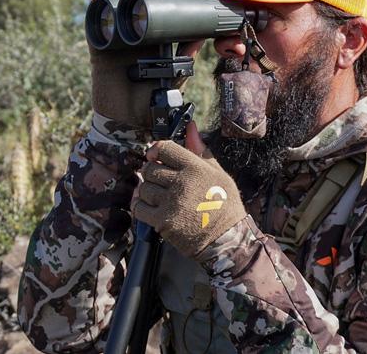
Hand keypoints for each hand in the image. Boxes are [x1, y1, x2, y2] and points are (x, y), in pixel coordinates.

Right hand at [90, 0, 203, 129]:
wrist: (128, 125)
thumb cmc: (152, 106)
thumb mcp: (172, 82)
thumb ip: (183, 62)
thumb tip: (198, 42)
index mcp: (153, 51)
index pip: (155, 25)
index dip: (157, 8)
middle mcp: (135, 48)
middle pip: (134, 18)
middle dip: (136, 0)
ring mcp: (117, 51)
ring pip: (115, 21)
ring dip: (115, 3)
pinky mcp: (100, 58)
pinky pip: (95, 35)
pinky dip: (93, 18)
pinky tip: (93, 1)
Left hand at [132, 122, 245, 257]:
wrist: (226, 240)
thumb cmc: (224, 205)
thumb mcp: (218, 173)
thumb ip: (201, 150)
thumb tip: (190, 127)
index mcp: (195, 168)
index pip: (164, 148)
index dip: (157, 150)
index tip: (155, 155)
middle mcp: (182, 183)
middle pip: (150, 168)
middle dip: (152, 172)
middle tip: (160, 180)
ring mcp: (171, 203)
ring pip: (144, 187)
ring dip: (148, 190)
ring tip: (160, 196)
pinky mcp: (162, 222)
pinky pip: (140, 207)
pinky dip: (141, 206)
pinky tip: (151, 208)